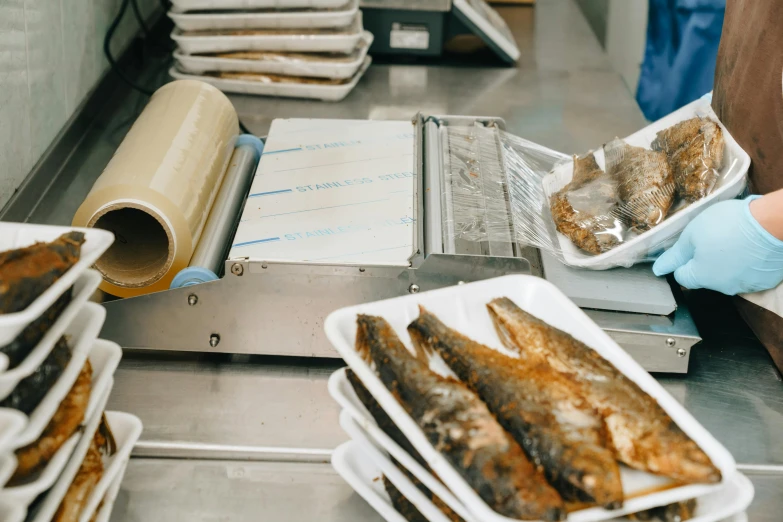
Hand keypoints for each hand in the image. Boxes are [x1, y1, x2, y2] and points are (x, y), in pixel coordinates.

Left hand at [652, 196, 782, 294]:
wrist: (772, 223)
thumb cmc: (729, 225)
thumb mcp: (692, 234)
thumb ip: (675, 255)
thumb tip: (658, 269)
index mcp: (701, 277)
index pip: (682, 276)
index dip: (682, 260)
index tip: (690, 246)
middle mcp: (722, 288)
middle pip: (705, 277)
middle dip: (704, 261)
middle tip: (714, 238)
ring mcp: (745, 286)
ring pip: (727, 276)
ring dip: (727, 263)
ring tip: (734, 240)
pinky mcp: (765, 281)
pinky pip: (749, 275)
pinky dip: (747, 265)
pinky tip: (751, 248)